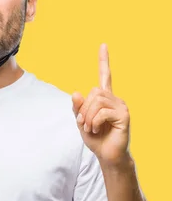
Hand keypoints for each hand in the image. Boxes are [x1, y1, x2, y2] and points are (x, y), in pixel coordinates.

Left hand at [72, 44, 130, 165]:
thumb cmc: (95, 138)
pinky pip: (103, 112)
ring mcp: (121, 106)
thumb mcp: (81, 121)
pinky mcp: (124, 116)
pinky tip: (96, 130)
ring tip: (90, 128)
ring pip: (97, 100)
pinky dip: (94, 122)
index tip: (103, 45)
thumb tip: (76, 92)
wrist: (107, 155)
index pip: (105, 75)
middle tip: (84, 124)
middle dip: (84, 109)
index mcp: (104, 98)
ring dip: (88, 116)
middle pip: (93, 91)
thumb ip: (78, 108)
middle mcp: (115, 99)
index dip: (103, 60)